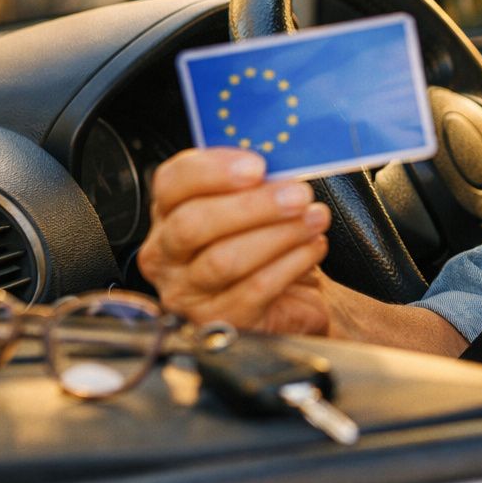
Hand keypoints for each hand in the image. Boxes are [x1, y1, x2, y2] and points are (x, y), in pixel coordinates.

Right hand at [138, 148, 332, 334]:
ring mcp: (187, 294)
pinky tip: (312, 247)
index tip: (257, 166)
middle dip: (253, 206)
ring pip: (224, 260)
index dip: (213, 171)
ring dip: (279, 234)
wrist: (288, 300)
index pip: (172, 182)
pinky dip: (290, 264)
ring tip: (314, 219)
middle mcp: (167, 254)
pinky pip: (253, 290)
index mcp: (170, 212)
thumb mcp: (256, 205)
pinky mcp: (218, 322)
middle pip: (193, 224)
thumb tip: (285, 160)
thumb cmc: (266, 244)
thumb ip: (257, 181)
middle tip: (298, 195)